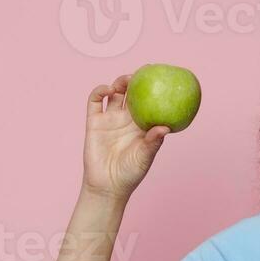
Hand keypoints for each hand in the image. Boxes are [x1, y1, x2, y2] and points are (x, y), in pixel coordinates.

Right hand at [81, 74, 170, 200]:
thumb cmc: (130, 174)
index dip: (153, 88)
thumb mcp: (145, 158)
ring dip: (119, 83)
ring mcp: (109, 119)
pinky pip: (95, 101)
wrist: (106, 186)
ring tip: (124, 82)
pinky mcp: (94, 122)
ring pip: (113, 93)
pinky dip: (99, 91)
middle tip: (141, 74)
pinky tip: (106, 89)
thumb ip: (153, 142)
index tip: (159, 76)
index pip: (148, 101)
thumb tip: (166, 127)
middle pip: (131, 93)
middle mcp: (126, 119)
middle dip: (135, 80)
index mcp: (141, 125)